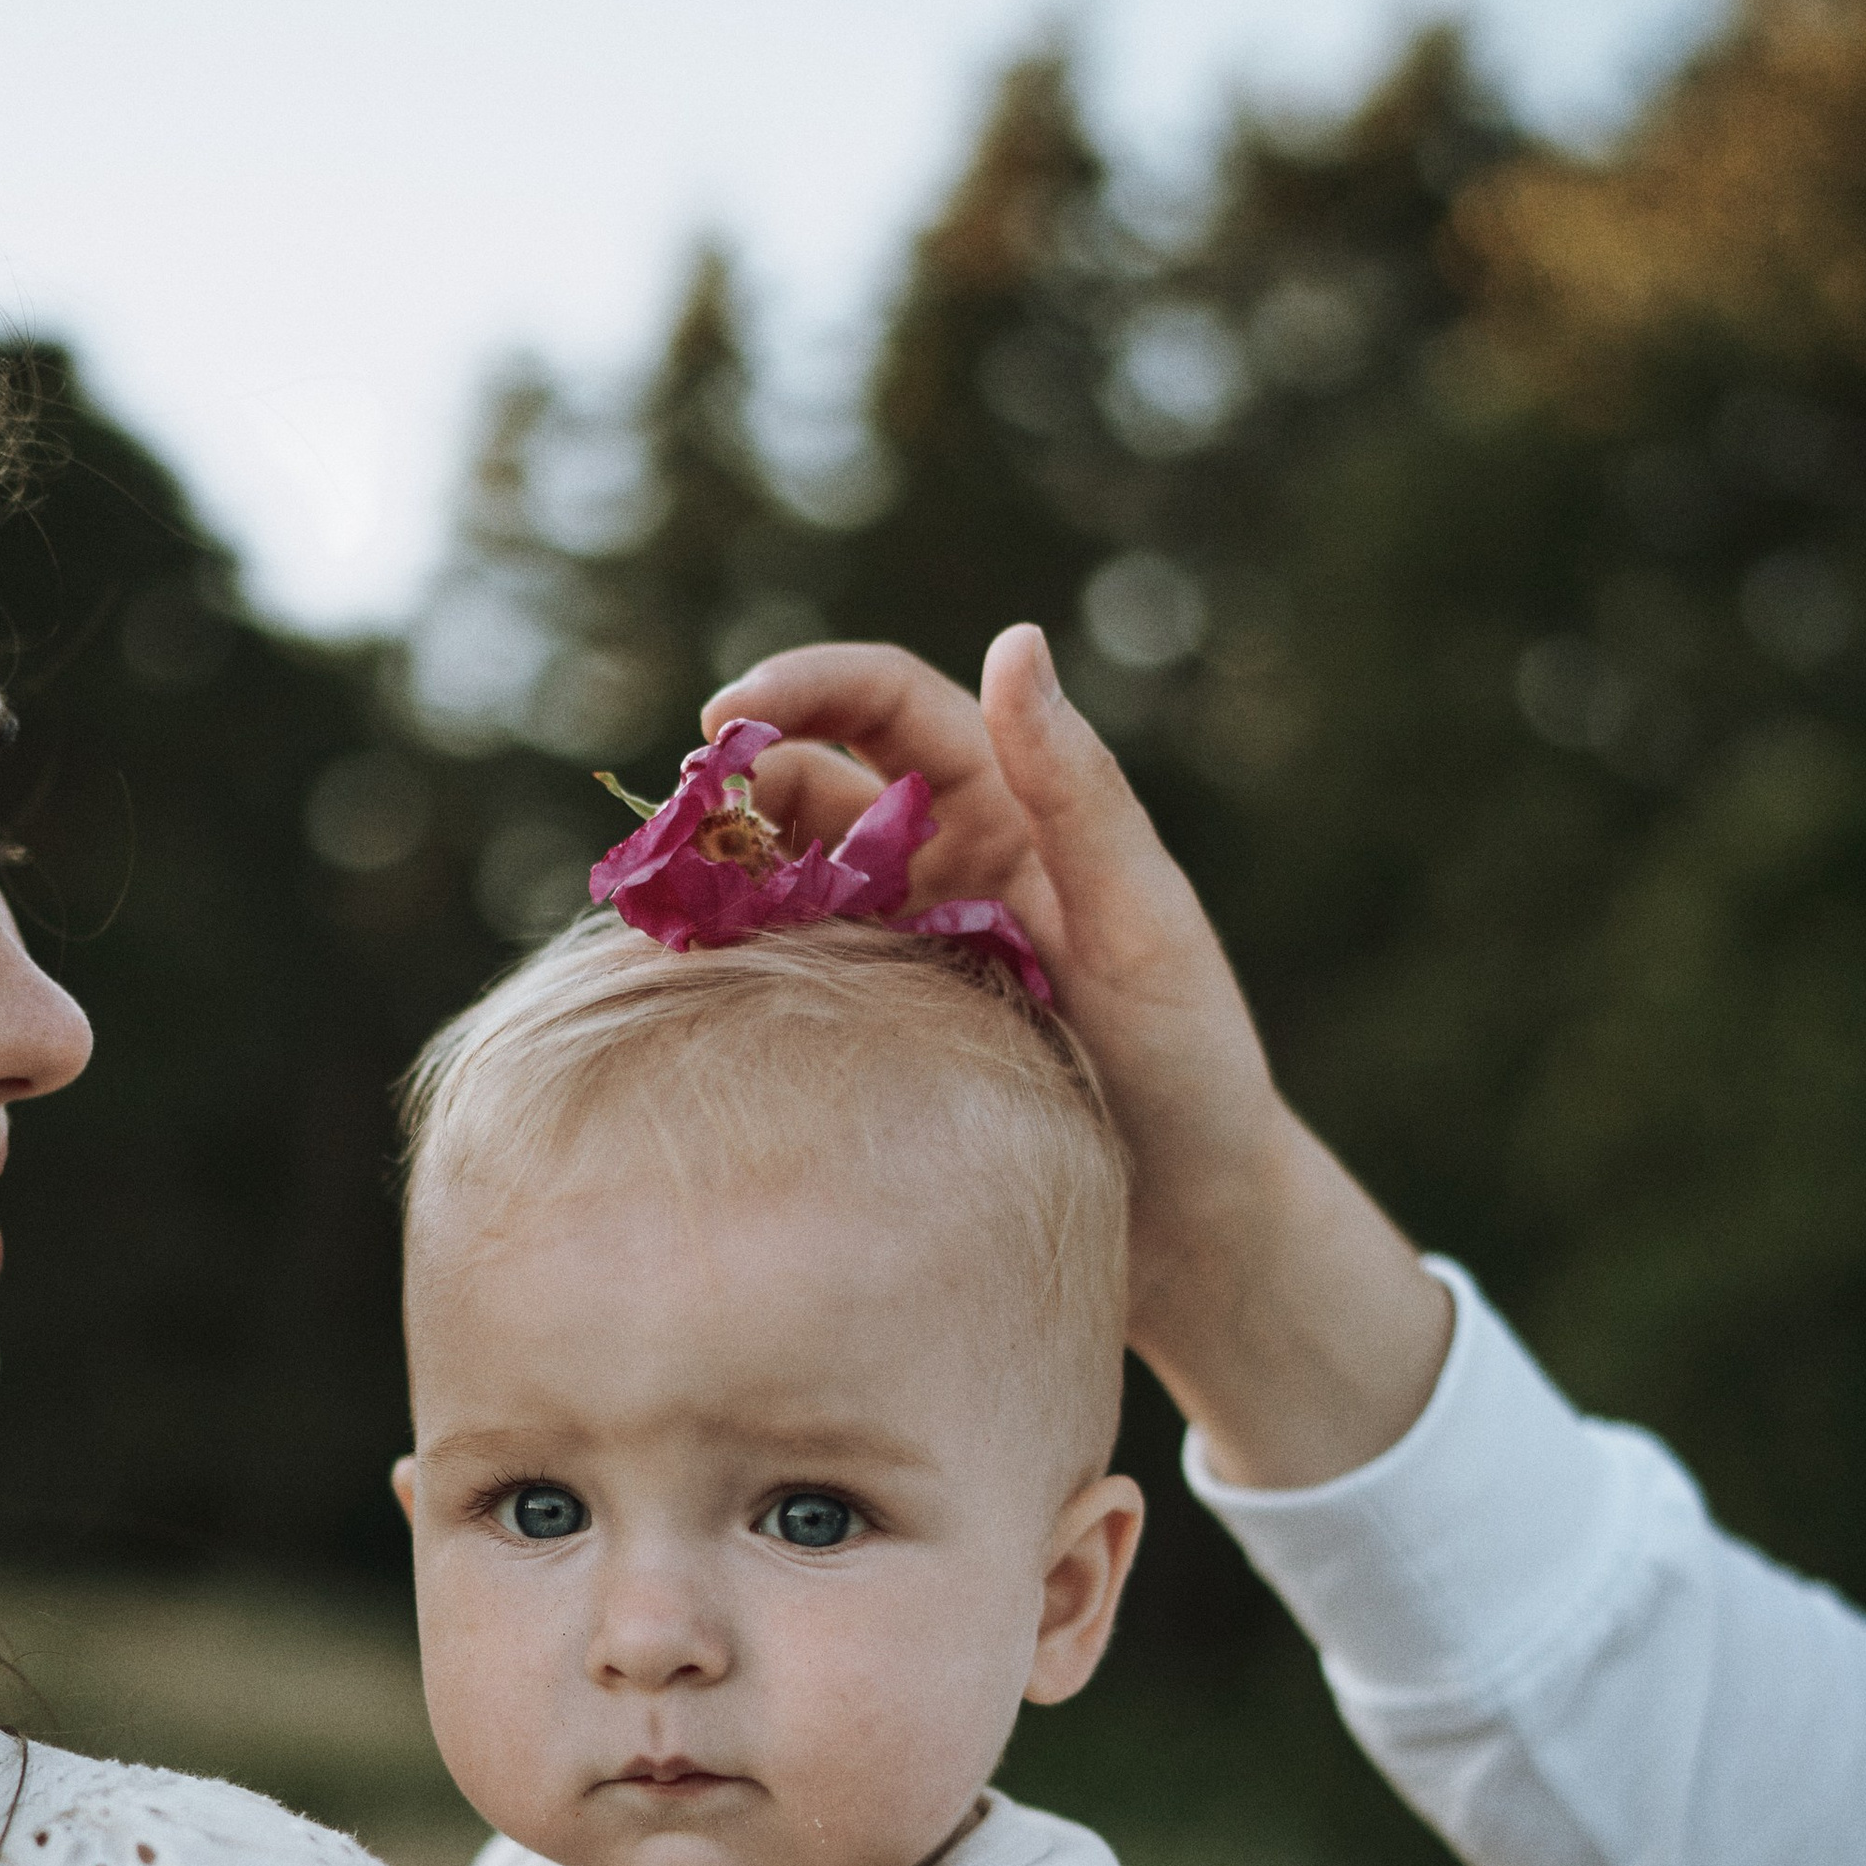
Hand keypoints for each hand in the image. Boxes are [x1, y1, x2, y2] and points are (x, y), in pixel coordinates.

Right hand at [704, 633, 1452, 1487]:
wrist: (1189, 1225)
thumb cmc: (1190, 1065)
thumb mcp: (1145, 921)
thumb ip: (1079, 791)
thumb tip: (1013, 640)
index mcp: (1011, 806)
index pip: (885, 705)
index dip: (802, 689)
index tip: (724, 721)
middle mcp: (942, 862)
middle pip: (808, 785)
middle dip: (735, 789)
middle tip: (680, 838)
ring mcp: (897, 950)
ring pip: (778, 881)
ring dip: (719, 881)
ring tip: (674, 916)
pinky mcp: (872, 1036)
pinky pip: (781, 981)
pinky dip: (730, 971)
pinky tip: (695, 993)